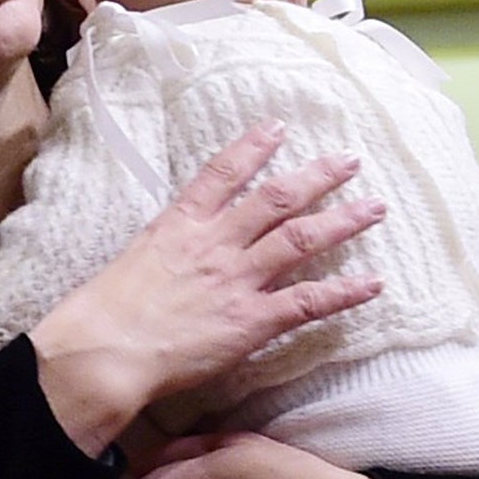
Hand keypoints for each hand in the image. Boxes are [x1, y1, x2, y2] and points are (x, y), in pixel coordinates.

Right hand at [28, 122, 383, 455]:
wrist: (105, 350)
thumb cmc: (106, 310)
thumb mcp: (134, 258)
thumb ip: (167, 245)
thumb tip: (179, 244)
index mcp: (180, 224)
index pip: (222, 173)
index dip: (253, 148)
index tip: (278, 128)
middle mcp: (215, 244)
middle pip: (275, 199)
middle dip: (317, 177)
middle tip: (348, 161)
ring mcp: (237, 280)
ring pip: (300, 239)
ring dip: (342, 221)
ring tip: (373, 208)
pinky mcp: (251, 320)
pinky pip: (308, 301)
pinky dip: (344, 292)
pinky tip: (373, 283)